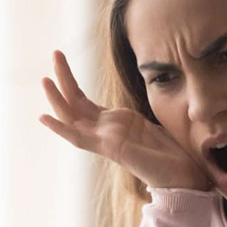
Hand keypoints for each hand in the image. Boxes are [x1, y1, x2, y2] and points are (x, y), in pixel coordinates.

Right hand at [38, 50, 213, 191]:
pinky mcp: (109, 148)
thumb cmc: (170, 153)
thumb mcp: (151, 125)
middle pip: (75, 102)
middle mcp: (105, 130)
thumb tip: (146, 106)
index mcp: (114, 123)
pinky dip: (60, 128)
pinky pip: (79, 138)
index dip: (71, 83)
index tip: (60, 63)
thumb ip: (138, 118)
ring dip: (57, 98)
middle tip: (55, 52)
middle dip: (64, 78)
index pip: (84, 101)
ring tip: (44, 79)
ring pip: (72, 117)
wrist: (183, 174)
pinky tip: (43, 117)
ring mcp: (105, 139)